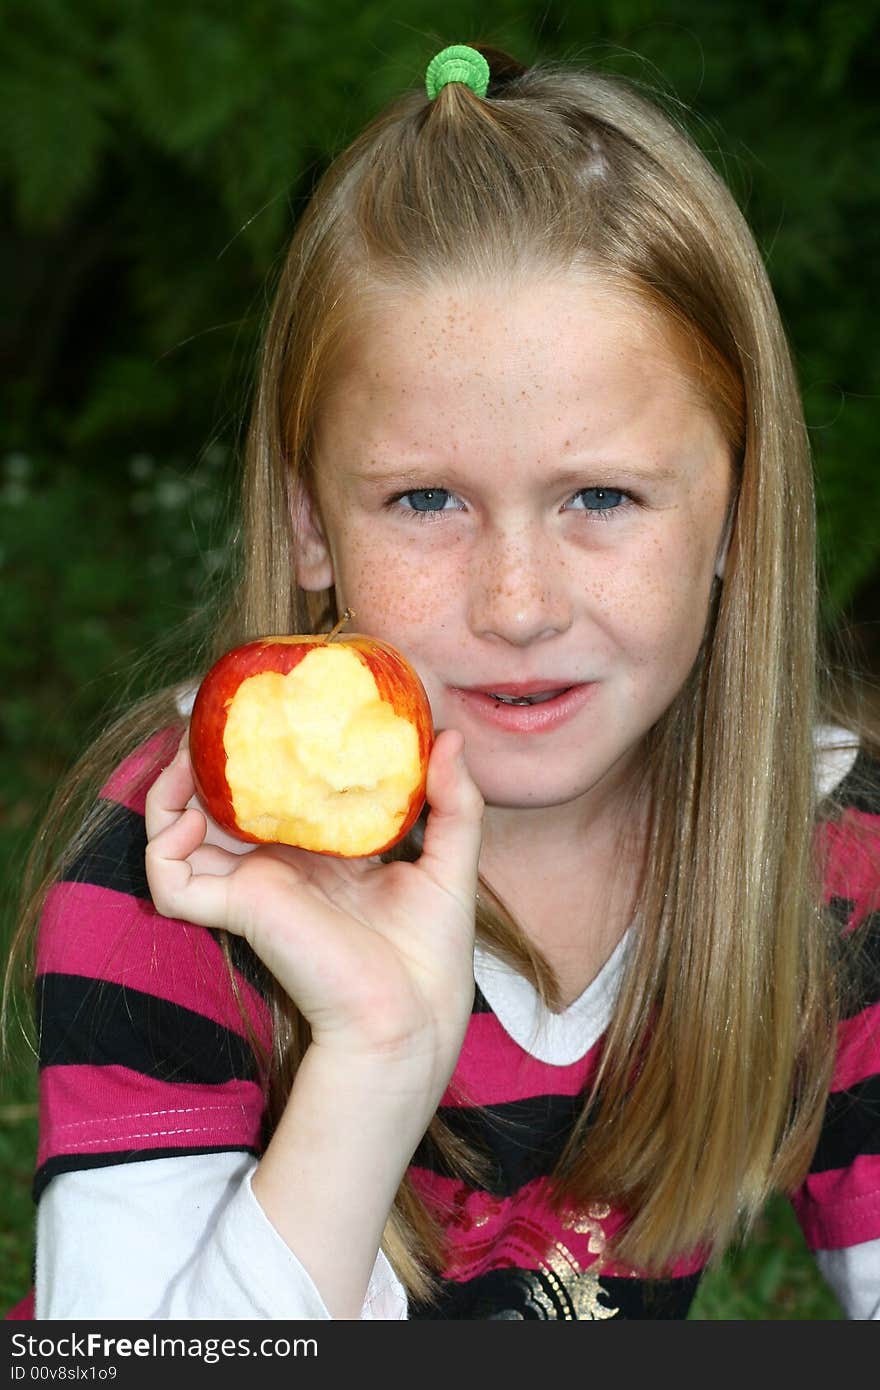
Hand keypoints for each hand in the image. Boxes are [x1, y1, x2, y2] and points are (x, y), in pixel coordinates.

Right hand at [145, 729, 483, 1080]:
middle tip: (214, 717)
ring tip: (185, 752)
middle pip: (216, 806)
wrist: (411, 1018)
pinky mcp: (236, 909)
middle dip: (205, 762)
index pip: (272, 797)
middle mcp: (275, 866)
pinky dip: (161, 840)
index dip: (258, 756)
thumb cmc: (429, 953)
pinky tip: (188, 811)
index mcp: (317, 853)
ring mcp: (249, 887)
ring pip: (176, 833)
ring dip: (168, 790)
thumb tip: (447, 736)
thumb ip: (454, 801)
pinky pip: (169, 876)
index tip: (265, 711)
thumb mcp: (451, 862)